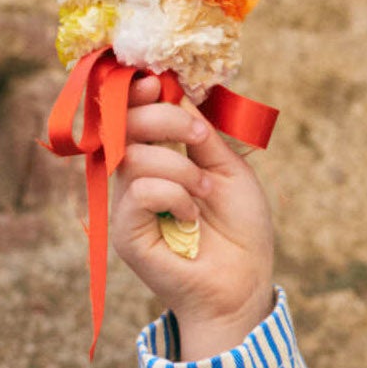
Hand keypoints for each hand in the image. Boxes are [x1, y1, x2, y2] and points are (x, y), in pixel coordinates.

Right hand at [108, 74, 277, 359]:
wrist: (243, 285)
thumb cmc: (240, 231)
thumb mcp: (230, 170)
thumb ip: (202, 134)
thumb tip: (176, 90)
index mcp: (158, 158)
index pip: (131, 115)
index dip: (137, 93)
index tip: (157, 82)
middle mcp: (136, 178)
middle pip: (123, 126)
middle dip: (164, 119)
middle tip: (199, 137)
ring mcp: (128, 205)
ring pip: (134, 157)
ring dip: (181, 168)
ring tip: (206, 192)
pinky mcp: (126, 232)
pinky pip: (138, 192)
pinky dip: (173, 195)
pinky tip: (191, 216)